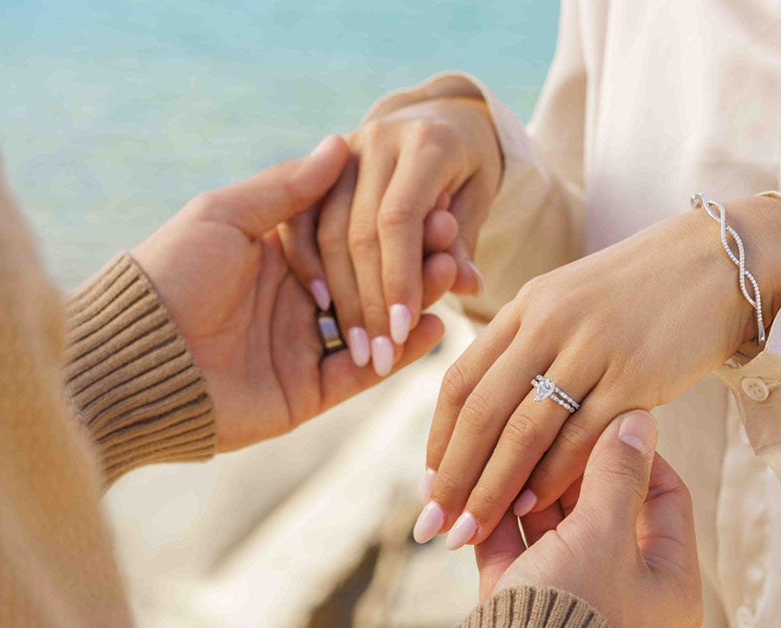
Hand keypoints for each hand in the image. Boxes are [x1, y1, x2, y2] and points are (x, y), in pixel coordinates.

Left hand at [131, 136, 449, 451]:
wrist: (135, 361)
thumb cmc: (171, 276)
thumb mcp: (224, 216)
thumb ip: (286, 188)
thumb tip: (338, 142)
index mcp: (275, 255)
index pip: (347, 236)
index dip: (389, 224)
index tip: (432, 206)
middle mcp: (294, 299)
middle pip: (368, 278)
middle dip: (411, 261)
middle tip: (450, 243)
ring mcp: (301, 347)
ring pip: (372, 323)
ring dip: (412, 301)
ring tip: (449, 279)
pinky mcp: (305, 393)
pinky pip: (360, 372)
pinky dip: (398, 353)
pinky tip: (431, 327)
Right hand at [280, 96, 502, 375]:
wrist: (442, 117)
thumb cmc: (469, 168)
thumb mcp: (478, 201)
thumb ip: (463, 244)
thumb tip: (468, 287)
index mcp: (427, 142)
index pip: (401, 218)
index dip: (399, 278)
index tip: (401, 332)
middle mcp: (381, 138)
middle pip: (360, 230)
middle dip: (370, 300)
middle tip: (379, 356)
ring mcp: (347, 147)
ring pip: (328, 229)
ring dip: (340, 294)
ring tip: (356, 348)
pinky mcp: (321, 163)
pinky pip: (302, 219)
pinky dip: (310, 263)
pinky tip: (324, 308)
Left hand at [416, 195, 780, 546]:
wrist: (715, 261)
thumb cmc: (637, 291)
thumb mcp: (566, 300)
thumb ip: (524, 345)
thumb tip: (486, 406)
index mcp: (524, 307)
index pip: (460, 381)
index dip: (439, 440)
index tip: (429, 486)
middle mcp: (548, 324)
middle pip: (481, 411)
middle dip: (453, 477)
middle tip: (432, 525)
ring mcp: (591, 348)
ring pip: (524, 430)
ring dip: (493, 489)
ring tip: (472, 531)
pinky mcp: (636, 375)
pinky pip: (582, 436)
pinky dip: (553, 477)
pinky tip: (533, 508)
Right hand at [473, 411, 701, 627]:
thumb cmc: (575, 619)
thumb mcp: (603, 535)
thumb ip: (618, 474)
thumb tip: (640, 420)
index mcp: (667, 582)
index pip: (664, 497)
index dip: (637, 454)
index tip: (605, 421)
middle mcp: (623, 589)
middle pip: (603, 506)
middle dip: (571, 469)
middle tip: (549, 431)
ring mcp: (571, 594)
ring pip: (553, 525)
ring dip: (528, 490)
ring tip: (508, 455)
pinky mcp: (523, 600)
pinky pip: (513, 548)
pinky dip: (497, 519)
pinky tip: (479, 487)